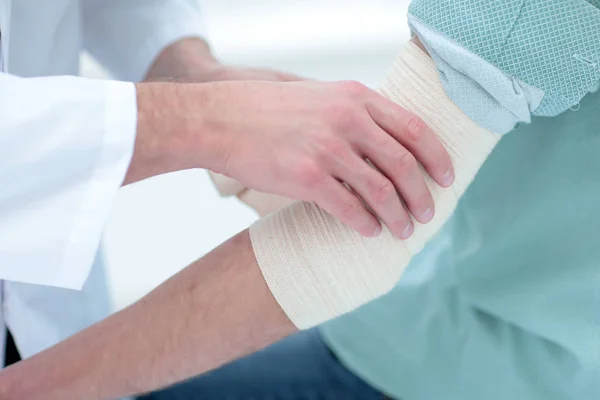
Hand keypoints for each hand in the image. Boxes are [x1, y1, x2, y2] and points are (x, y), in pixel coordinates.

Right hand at [139, 38, 454, 238]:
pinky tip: (369, 231)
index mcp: (356, 98)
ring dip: (398, 215)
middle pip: (404, 164)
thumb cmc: (268, 110)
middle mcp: (348, 121)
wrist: (221, 119)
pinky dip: (365, 224)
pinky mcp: (307, 178)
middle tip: (427, 213)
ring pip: (381, 191)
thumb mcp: (320, 96)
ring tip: (403, 230)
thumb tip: (384, 142)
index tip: (447, 177)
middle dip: (421, 194)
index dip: (437, 157)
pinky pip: (349, 208)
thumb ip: (354, 114)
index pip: (414, 129)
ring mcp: (328, 149)